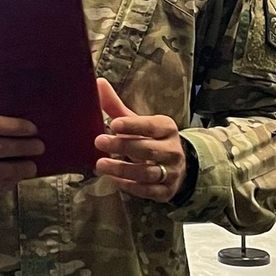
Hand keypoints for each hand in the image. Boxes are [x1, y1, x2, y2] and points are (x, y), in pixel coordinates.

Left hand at [94, 78, 187, 201]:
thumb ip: (116, 107)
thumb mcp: (137, 122)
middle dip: (123, 146)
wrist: (177, 166)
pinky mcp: (166, 191)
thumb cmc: (150, 139)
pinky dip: (130, 186)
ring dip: (122, 169)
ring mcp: (171, 172)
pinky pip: (148, 191)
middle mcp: (172, 150)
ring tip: (100, 164)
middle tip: (99, 142)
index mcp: (166, 128)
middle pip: (148, 149)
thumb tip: (97, 83)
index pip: (151, 126)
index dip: (133, 125)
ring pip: (148, 172)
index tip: (114, 124)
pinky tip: (113, 180)